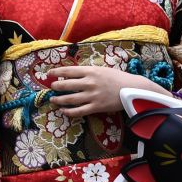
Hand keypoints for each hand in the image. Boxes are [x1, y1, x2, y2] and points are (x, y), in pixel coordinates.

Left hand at [47, 65, 167, 116]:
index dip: (57, 72)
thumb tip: (73, 74)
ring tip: (53, 100)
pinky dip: (70, 112)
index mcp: (90, 71)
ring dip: (59, 100)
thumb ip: (88, 72)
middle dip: (56, 86)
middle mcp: (89, 83)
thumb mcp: (101, 70)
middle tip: (51, 87)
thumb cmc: (117, 78)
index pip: (68, 70)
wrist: (132, 89)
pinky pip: (79, 111)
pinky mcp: (96, 107)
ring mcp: (92, 95)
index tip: (49, 73)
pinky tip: (64, 111)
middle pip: (66, 84)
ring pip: (70, 99)